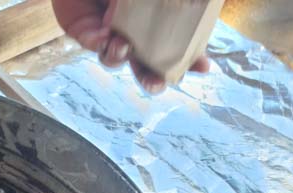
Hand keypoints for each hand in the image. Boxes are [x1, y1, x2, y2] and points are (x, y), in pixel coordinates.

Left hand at [51, 0, 209, 92]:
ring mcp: (111, 35)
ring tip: (122, 46)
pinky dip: (100, 43)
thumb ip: (164, 3)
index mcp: (157, 21)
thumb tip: (182, 13)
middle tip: (157, 84)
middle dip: (153, 80)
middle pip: (145, 66)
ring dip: (120, 57)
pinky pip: (94, 45)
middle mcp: (135, 33)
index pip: (178, 45)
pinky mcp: (87, 33)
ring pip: (115, 60)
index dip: (192, 59)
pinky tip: (105, 36)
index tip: (205, 68)